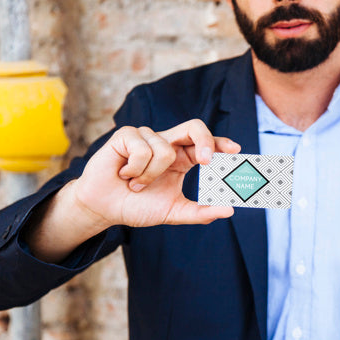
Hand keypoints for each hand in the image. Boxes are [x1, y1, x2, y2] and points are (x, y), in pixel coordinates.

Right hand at [72, 119, 240, 228]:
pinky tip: (124, 174)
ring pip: (164, 150)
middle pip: (194, 127)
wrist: (105, 209)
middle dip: (204, 140)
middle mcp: (168, 143)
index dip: (221, 143)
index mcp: (183, 158)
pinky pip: (142, 149)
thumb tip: (229, 211)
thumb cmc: (138, 206)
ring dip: (149, 176)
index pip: (206, 144)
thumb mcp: (173, 212)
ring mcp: (148, 137)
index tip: (235, 150)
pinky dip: (134, 170)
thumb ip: (200, 212)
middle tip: (204, 161)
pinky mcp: (127, 135)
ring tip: (136, 185)